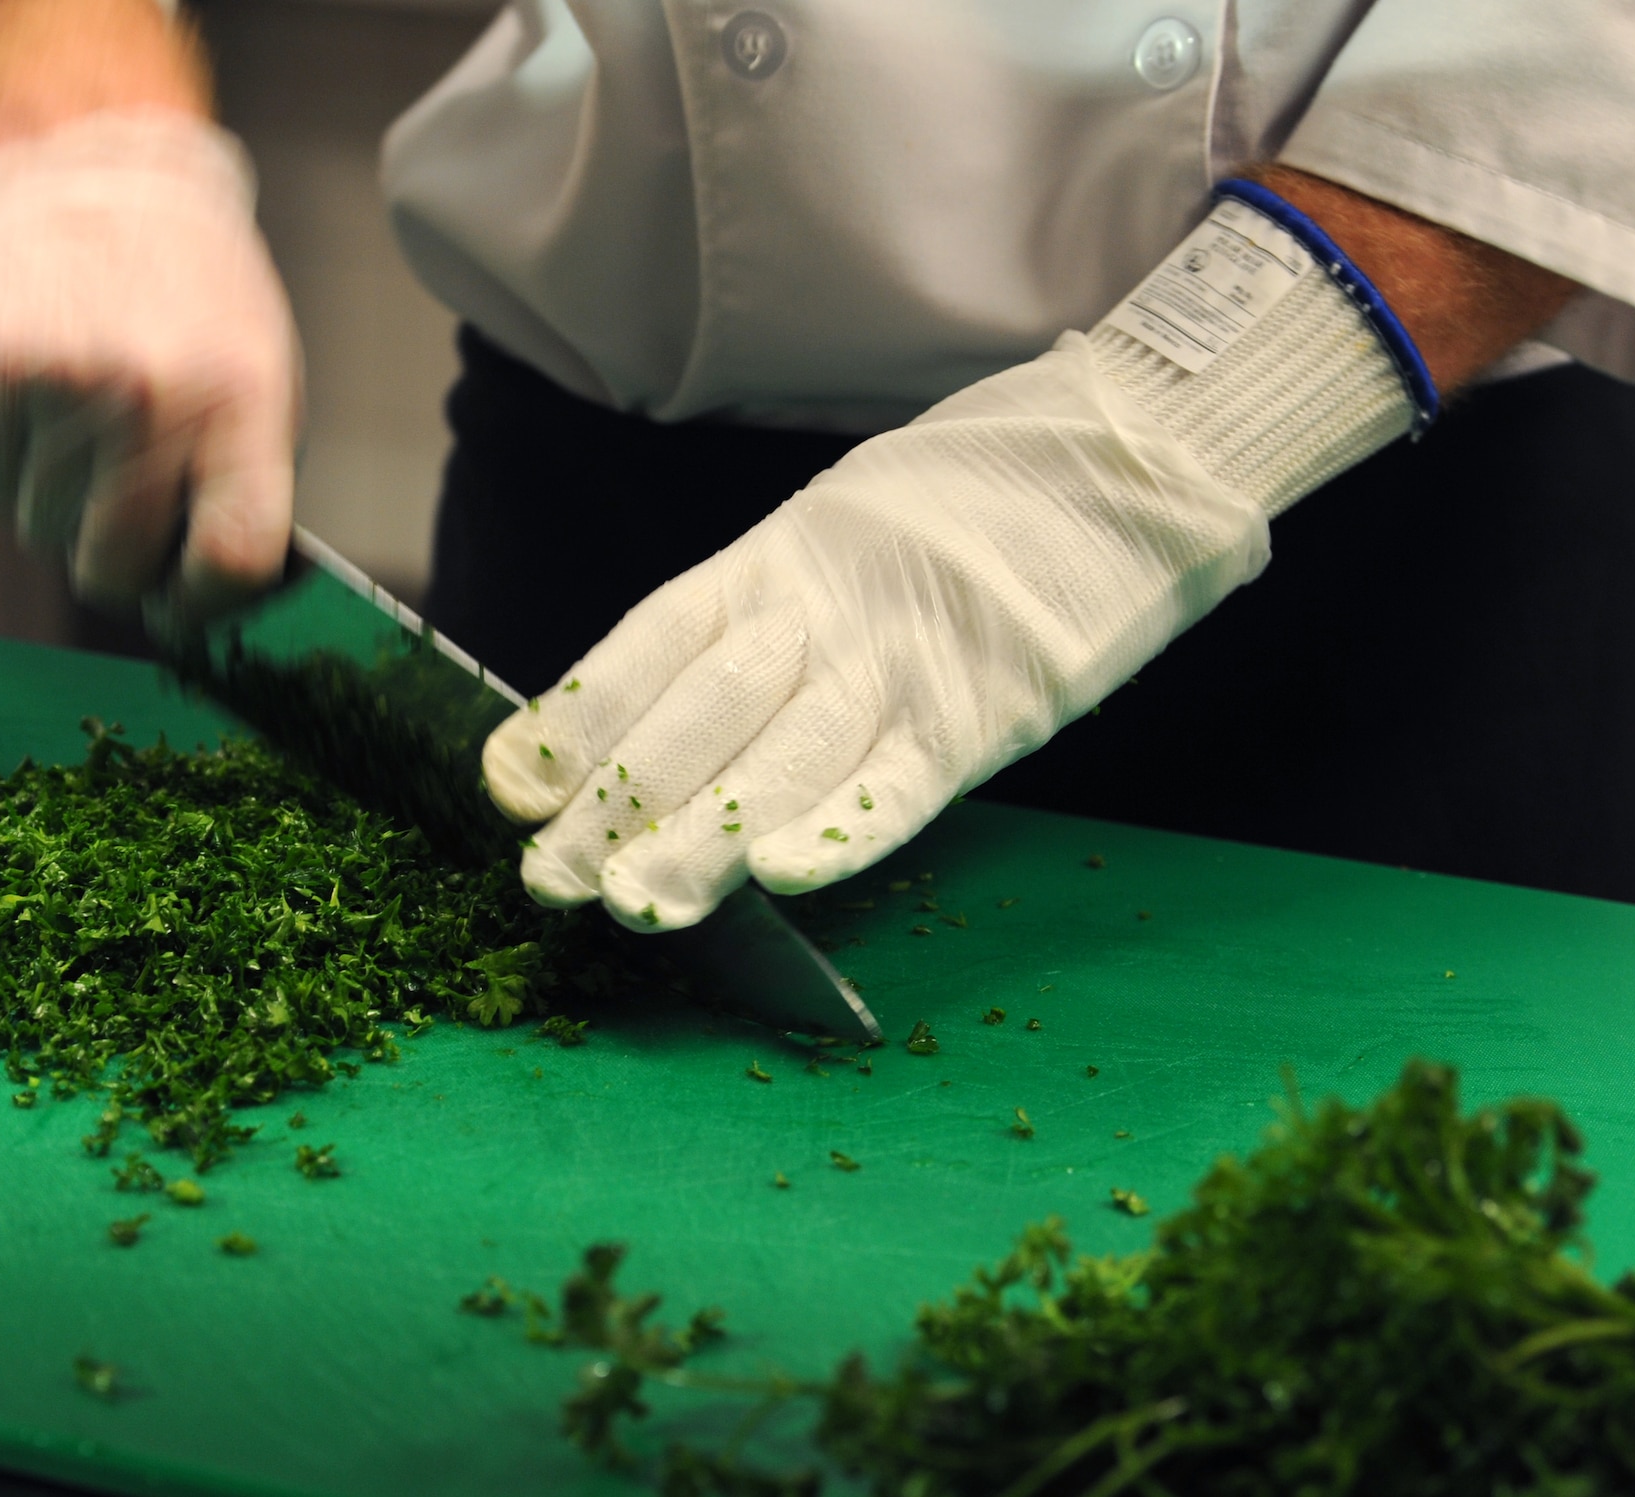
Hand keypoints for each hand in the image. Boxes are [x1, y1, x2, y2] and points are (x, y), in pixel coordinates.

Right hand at [0, 108, 301, 618]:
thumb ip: (240, 490)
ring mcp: (60, 381)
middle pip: (114, 565)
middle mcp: (151, 395)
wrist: (103, 176)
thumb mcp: (261, 383)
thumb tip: (201, 599)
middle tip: (124, 519)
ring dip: (55, 514)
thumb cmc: (196, 300)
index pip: (232, 556)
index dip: (206, 606)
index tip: (187, 603)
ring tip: (83, 441)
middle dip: (118, 564)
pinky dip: (5, 474)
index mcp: (241, 404)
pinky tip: (37, 418)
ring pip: (36, 533)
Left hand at [482, 333, 1270, 930]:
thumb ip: (765, 611)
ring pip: (779, 759)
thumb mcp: (840, 530)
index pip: (650, 643)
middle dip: (614, 802)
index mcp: (778, 558)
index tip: (509, 782)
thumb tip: (658, 712)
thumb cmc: (970, 504)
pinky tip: (782, 876)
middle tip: (545, 880)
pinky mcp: (984, 709)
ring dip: (698, 837)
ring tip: (630, 904)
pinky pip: (902, 781)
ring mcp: (901, 658)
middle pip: (696, 715)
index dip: (575, 715)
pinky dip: (843, 827)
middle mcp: (821, 607)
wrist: (1126, 454)